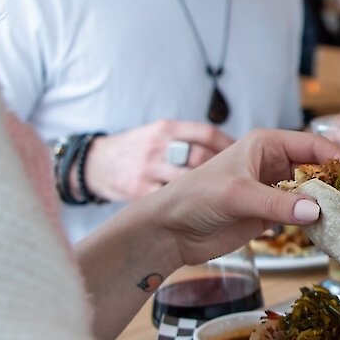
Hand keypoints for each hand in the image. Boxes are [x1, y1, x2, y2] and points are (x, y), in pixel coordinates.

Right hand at [84, 120, 234, 200]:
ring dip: (207, 191)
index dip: (229, 148)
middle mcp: (158, 146)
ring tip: (223, 199)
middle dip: (224, 172)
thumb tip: (231, 152)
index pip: (207, 134)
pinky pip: (169, 200)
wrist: (95, 165)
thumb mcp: (161, 134)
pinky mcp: (139, 192)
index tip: (244, 160)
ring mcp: (148, 169)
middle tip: (240, 184)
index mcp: (167, 129)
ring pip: (187, 180)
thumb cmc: (136, 151)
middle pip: (200, 157)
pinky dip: (186, 207)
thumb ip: (190, 141)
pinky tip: (198, 210)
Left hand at [152, 128, 339, 267]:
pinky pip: (301, 216)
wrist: (171, 230)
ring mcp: (274, 190)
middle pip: (317, 169)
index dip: (337, 157)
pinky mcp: (270, 215)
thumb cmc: (196, 198)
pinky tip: (331, 233)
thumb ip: (276, 204)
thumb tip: (316, 211)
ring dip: (330, 206)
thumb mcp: (237, 195)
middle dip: (338, 184)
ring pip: (312, 194)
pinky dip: (317, 223)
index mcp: (266, 144)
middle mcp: (274, 163)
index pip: (312, 144)